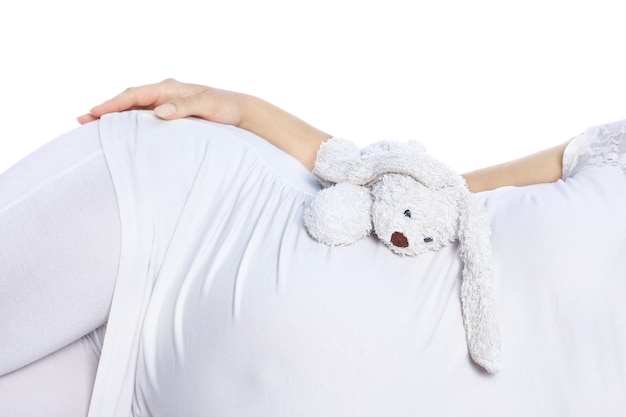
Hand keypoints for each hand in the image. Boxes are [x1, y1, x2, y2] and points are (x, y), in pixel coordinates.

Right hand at [77, 78, 246, 125]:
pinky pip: (144, 119)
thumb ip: (183, 107)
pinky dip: (129, 124)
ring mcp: (165, 105)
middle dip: (105, 111)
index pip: (134, 95)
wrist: (239, 112)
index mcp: (168, 88)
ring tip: (91, 128)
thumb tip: (159, 112)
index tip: (94, 113)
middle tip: (81, 121)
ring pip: (133, 111)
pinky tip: (119, 134)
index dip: (113, 104)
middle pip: (128, 101)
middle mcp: (164, 94)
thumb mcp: (206, 106)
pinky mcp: (170, 116)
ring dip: (114, 119)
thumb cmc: (224, 108)